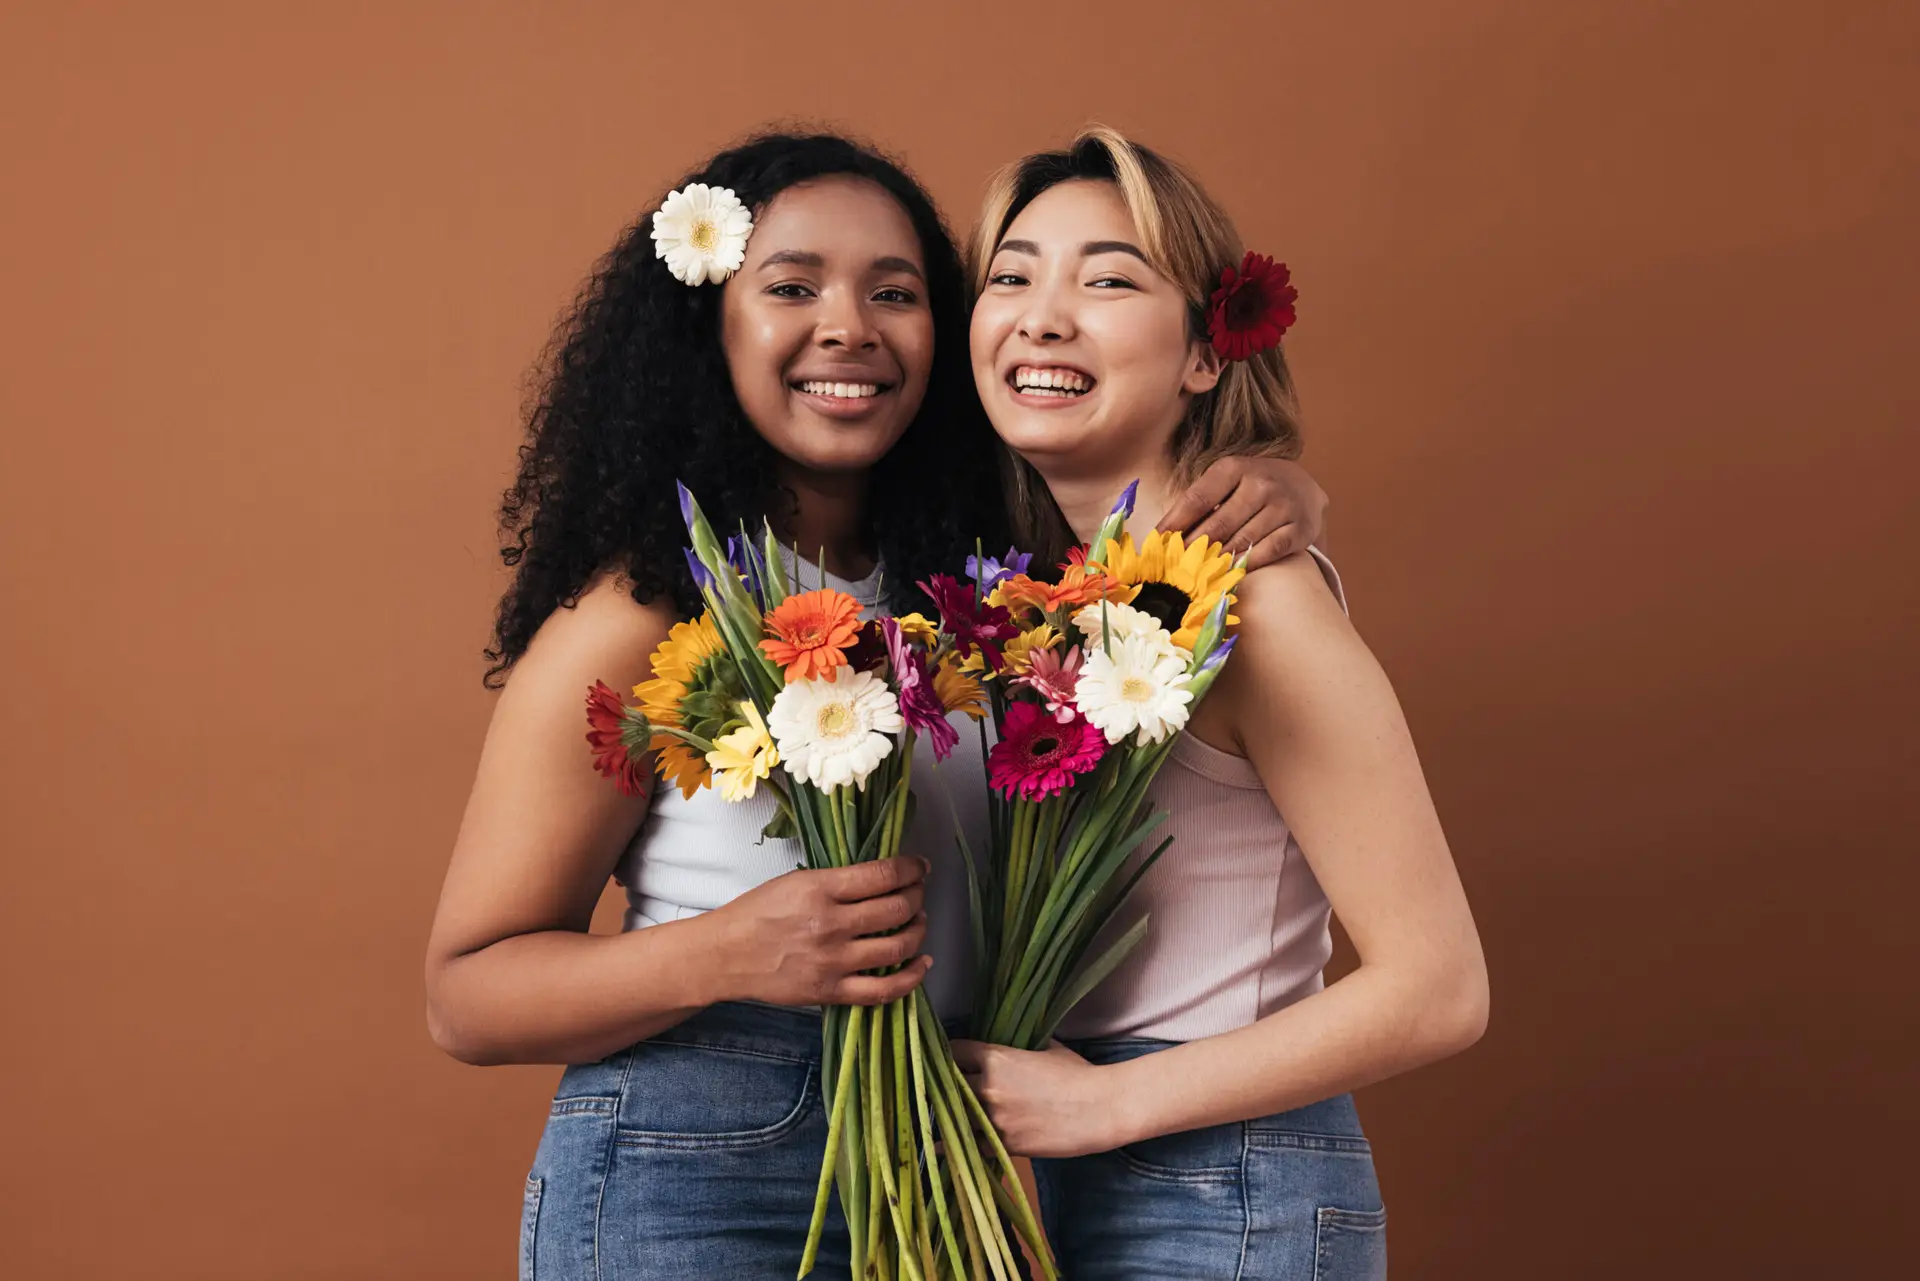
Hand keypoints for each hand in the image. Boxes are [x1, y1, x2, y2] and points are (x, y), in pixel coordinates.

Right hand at [712, 856, 932, 1006]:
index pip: (882, 875)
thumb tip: (881, 878)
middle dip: (917, 897)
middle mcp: (831, 924)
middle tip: (918, 893)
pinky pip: (885, 990)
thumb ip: (837, 881)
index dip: (911, 869)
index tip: (920, 867)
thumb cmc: (757, 913)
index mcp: (820, 890)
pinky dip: (912, 977)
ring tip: (919, 921)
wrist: (725, 956)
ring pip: (898, 946)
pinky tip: (922, 963)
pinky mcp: (832, 991)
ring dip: (918, 930)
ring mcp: (833, 961)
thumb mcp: (795, 882)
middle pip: (897, 909)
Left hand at [949, 1039, 1119, 1157]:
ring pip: (955, 1116)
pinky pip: (969, 1146)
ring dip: (952, 1114)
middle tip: (947, 1089)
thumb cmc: (1078, 1074)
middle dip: (949, 1085)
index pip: (955, 1050)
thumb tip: (1013, 1042)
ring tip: (946, 1115)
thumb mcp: (1047, 1048)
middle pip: (950, 1084)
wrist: (1099, 1109)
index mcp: (996, 1057)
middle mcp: (988, 1087)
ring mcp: (994, 1117)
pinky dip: (957, 1146)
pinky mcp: (1003, 1144)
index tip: (950, 1059)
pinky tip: (945, 1147)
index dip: (951, 1053)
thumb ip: (1021, 1045)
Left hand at [1159, 455, 1328, 568]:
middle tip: (1174, 565)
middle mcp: (1260, 484)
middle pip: (1218, 524)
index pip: (1197, 499)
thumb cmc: (1251, 486)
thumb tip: (1165, 533)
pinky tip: (1230, 571)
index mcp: (1234, 467)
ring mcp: (1283, 506)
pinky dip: (1246, 564)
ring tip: (1197, 572)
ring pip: (1241, 541)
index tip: (1156, 542)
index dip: (1175, 523)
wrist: (1303, 486)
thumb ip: (1200, 502)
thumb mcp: (1227, 481)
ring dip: (1217, 559)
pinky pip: (1267, 552)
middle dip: (1193, 547)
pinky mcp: (1299, 529)